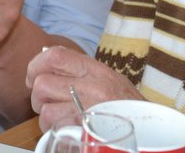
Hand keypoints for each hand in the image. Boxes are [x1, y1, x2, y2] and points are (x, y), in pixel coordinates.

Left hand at [26, 46, 142, 129]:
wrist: (150, 127)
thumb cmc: (125, 103)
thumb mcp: (105, 77)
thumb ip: (78, 68)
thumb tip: (46, 56)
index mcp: (94, 68)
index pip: (55, 55)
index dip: (36, 65)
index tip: (34, 76)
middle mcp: (91, 85)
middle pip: (42, 83)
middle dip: (38, 96)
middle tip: (48, 101)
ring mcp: (88, 108)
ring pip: (44, 108)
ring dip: (46, 116)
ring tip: (59, 117)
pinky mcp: (85, 128)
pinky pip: (55, 127)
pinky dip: (54, 129)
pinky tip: (66, 128)